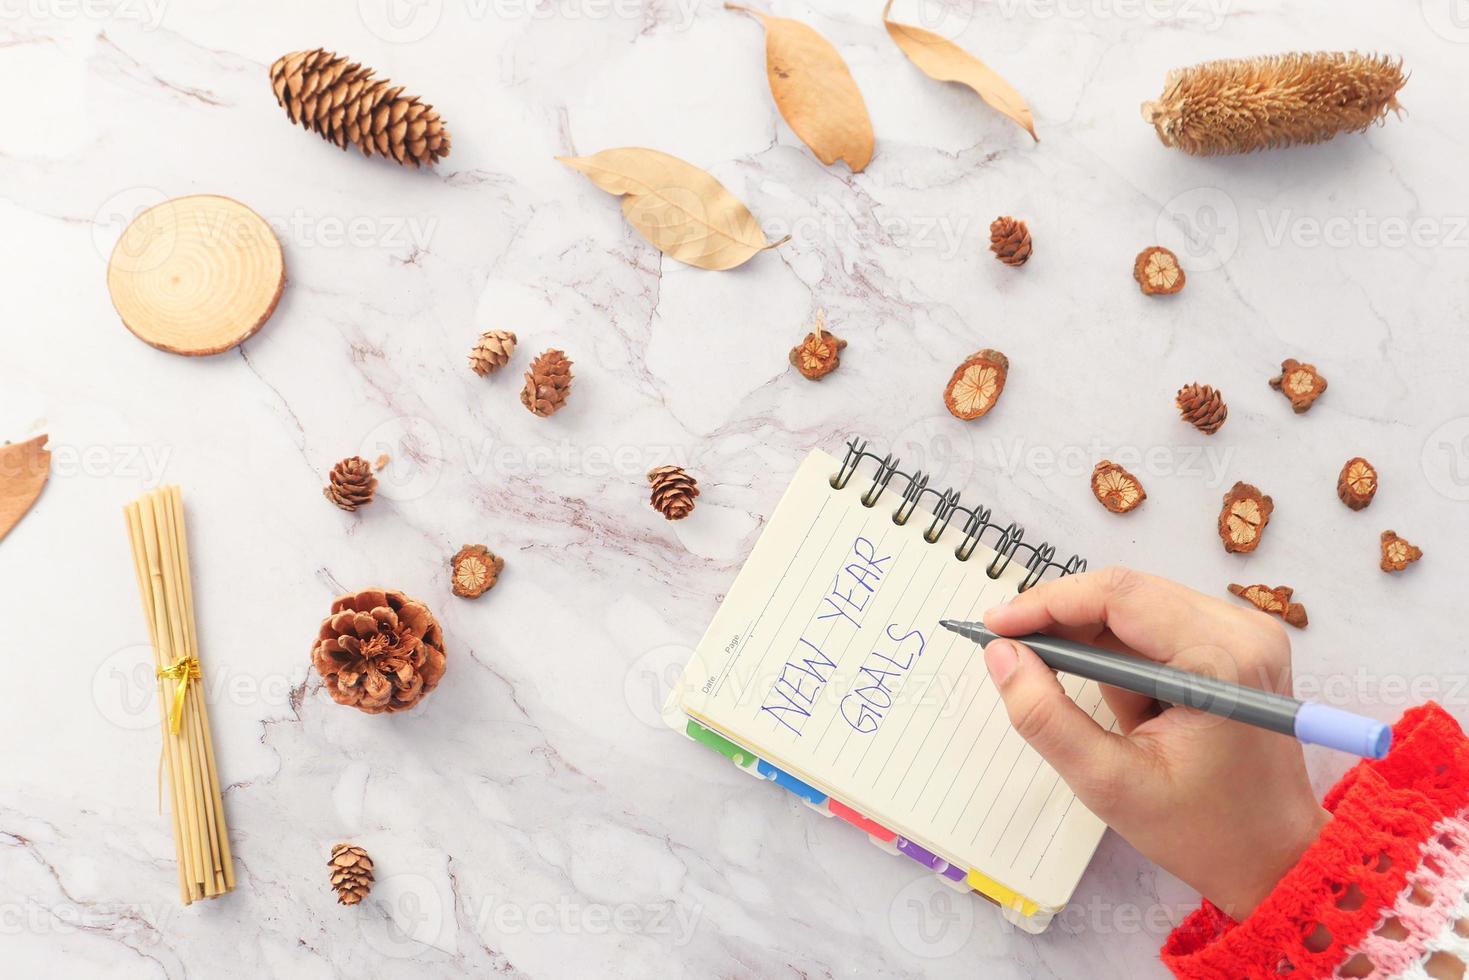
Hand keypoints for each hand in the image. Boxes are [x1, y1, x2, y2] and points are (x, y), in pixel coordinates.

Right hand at [982, 566, 1329, 917]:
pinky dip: (1123, 653)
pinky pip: (1157, 623)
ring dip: (1099, 645)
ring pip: (1137, 606)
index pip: (1120, 596)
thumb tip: (1001, 654)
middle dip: (1064, 621)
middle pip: (1127, 592)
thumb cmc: (1203, 831)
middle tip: (1012, 653)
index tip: (994, 624)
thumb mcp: (1108, 783)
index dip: (1048, 603)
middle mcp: (1243, 630)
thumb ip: (1045, 716)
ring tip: (1109, 715)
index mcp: (1223, 660)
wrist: (1274, 855)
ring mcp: (1245, 631)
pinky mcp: (1237, 642)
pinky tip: (1129, 707)